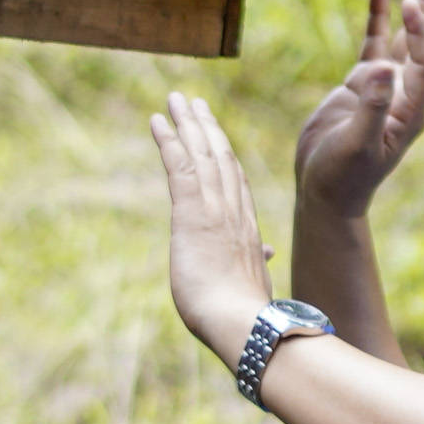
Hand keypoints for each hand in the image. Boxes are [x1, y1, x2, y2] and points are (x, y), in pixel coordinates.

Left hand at [147, 92, 277, 363]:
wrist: (241, 324)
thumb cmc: (245, 317)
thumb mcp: (252, 287)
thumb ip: (255, 266)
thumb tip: (266, 255)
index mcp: (246, 233)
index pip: (236, 186)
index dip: (226, 159)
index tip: (217, 138)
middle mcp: (233, 213)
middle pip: (220, 159)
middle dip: (207, 130)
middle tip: (195, 104)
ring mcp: (214, 209)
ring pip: (201, 154)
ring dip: (188, 124)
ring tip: (176, 99)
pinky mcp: (192, 212)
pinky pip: (179, 165)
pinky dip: (169, 140)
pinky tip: (157, 120)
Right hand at [291, 0, 423, 220]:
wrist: (325, 193)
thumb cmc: (342, 178)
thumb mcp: (356, 146)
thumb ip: (370, 108)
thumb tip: (382, 68)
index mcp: (411, 110)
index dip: (422, 29)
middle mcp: (405, 94)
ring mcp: (385, 87)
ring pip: (408, 38)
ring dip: (421, 7)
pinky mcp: (362, 85)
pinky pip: (375, 43)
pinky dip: (380, 18)